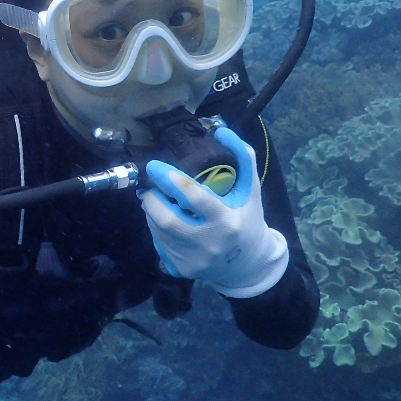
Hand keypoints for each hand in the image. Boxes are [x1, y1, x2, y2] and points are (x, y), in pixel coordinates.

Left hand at [138, 126, 287, 297]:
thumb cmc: (248, 221)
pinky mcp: (181, 270)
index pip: (193, 196)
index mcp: (226, 222)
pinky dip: (157, 229)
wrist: (248, 265)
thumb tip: (223, 130)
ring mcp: (193, 260)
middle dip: (152, 198)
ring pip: (158, 230)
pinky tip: (165, 221)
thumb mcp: (250, 190)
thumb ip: (242, 158)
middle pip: (166, 218)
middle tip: (149, 186)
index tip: (155, 166)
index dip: (170, 179)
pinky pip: (159, 244)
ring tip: (157, 199)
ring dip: (152, 211)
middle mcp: (208, 243)